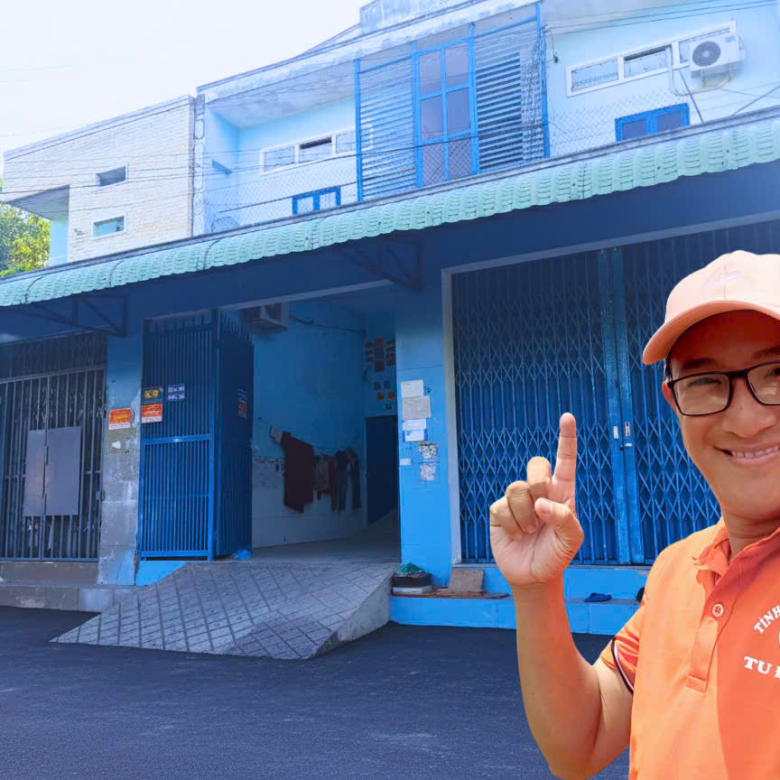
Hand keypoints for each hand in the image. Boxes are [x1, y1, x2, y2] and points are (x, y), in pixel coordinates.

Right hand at [489, 413, 582, 587]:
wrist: (534, 576)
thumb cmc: (557, 555)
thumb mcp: (572, 540)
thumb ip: (564, 519)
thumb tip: (542, 503)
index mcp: (562, 493)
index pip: (565, 461)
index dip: (566, 438)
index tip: (567, 417)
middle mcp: (540, 492)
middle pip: (536, 466)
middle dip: (539, 484)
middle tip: (542, 510)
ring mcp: (518, 500)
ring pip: (517, 488)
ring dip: (525, 516)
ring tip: (530, 531)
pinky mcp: (500, 511)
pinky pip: (501, 507)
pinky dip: (511, 525)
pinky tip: (516, 535)